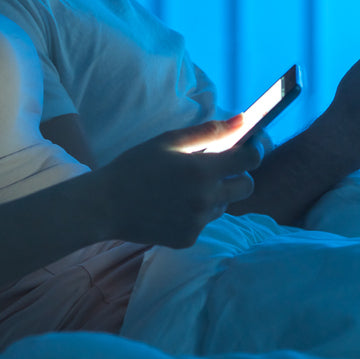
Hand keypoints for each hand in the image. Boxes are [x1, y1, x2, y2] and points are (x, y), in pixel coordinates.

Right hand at [92, 118, 261, 247]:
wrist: (105, 205)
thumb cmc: (135, 166)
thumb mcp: (169, 141)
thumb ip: (208, 132)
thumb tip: (243, 120)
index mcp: (202, 171)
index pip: (250, 159)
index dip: (254, 149)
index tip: (248, 146)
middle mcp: (206, 199)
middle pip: (246, 186)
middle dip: (238, 175)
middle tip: (218, 168)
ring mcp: (198, 222)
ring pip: (224, 205)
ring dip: (215, 194)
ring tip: (184, 187)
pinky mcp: (189, 238)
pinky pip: (204, 221)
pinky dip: (196, 212)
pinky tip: (172, 205)